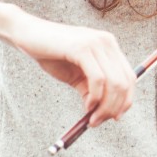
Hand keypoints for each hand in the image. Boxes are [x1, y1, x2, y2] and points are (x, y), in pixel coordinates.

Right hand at [7, 12, 135, 126]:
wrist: (27, 34)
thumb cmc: (51, 54)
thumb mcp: (76, 75)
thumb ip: (91, 90)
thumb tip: (103, 113)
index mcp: (109, 46)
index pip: (130, 77)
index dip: (126, 100)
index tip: (115, 117)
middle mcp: (107, 42)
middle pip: (125, 82)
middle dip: (114, 107)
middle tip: (98, 122)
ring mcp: (96, 43)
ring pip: (114, 83)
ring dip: (105, 107)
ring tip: (92, 118)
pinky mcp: (83, 48)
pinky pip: (98, 79)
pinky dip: (95, 97)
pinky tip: (87, 105)